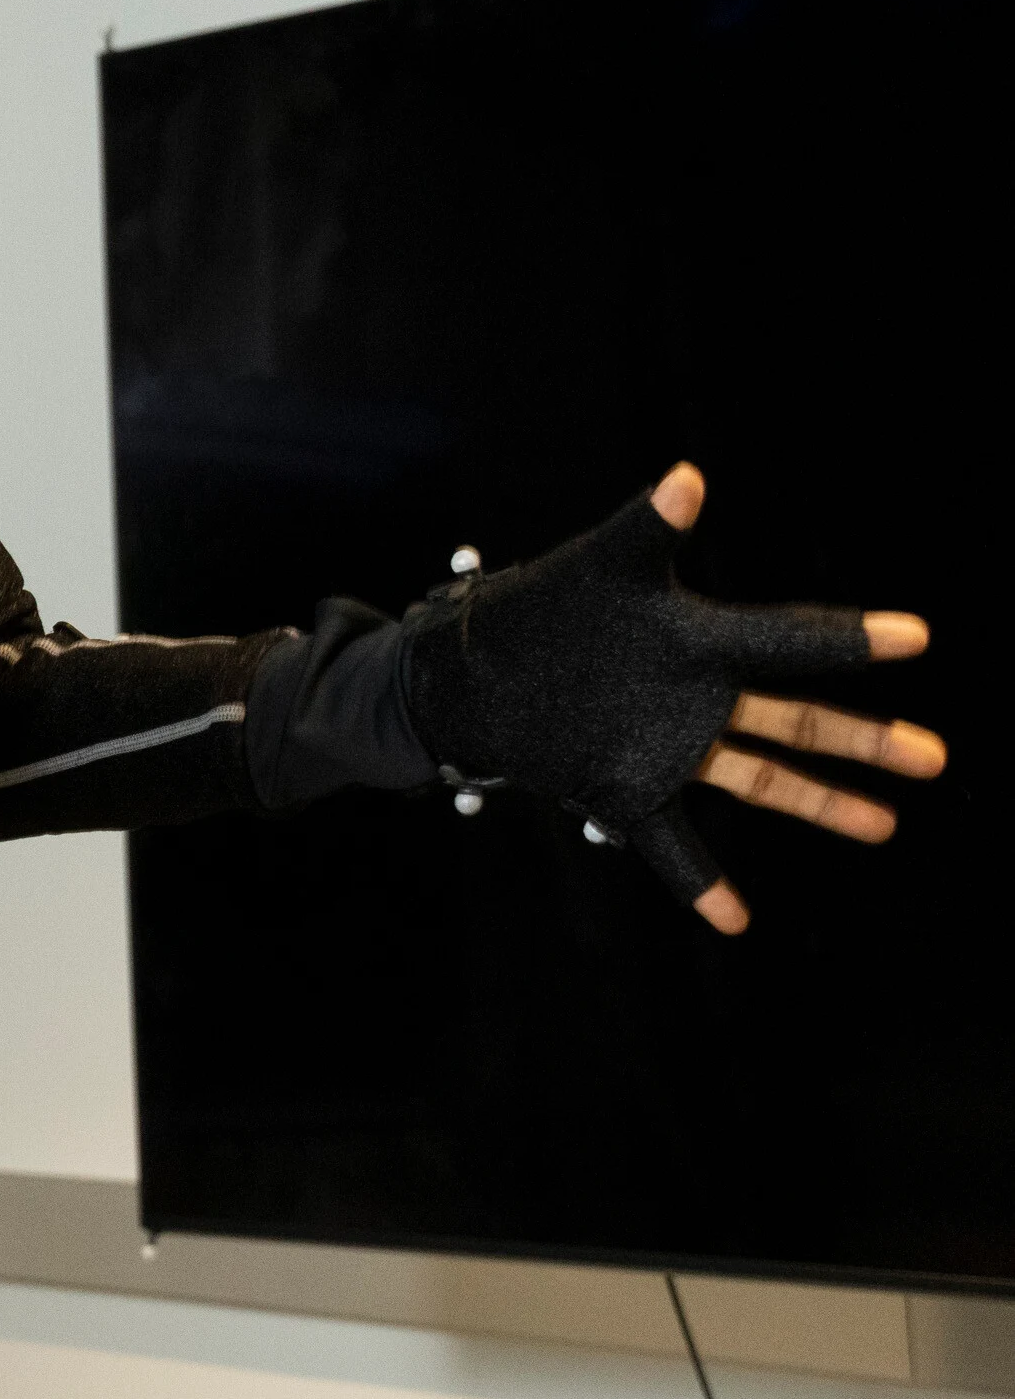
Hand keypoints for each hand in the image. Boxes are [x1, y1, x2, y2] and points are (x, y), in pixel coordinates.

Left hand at [408, 462, 942, 935]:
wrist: (466, 669)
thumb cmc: (539, 607)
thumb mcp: (596, 568)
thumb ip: (645, 529)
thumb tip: (686, 478)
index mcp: (698, 640)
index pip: (789, 638)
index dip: (851, 637)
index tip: (916, 634)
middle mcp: (696, 697)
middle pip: (795, 718)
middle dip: (864, 739)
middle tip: (933, 754)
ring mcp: (666, 746)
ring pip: (758, 778)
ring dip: (821, 802)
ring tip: (886, 826)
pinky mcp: (623, 788)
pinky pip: (671, 842)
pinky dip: (699, 882)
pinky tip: (735, 920)